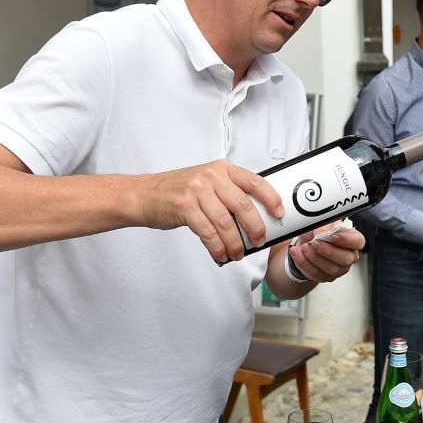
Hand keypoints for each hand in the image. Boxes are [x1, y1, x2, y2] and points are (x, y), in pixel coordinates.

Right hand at [138, 160, 283, 262]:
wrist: (143, 195)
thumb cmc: (178, 191)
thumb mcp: (206, 182)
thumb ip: (228, 193)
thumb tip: (253, 218)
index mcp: (221, 169)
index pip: (254, 181)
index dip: (270, 198)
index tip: (279, 213)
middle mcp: (211, 176)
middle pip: (243, 205)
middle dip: (255, 228)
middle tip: (258, 241)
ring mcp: (197, 191)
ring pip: (226, 223)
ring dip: (235, 243)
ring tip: (237, 253)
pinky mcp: (185, 207)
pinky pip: (208, 233)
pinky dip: (217, 247)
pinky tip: (220, 254)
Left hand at [287, 221, 365, 282]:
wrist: (304, 245)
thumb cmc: (317, 233)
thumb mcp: (321, 224)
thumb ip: (323, 226)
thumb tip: (321, 232)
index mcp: (352, 240)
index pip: (358, 241)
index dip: (348, 240)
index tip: (333, 236)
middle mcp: (348, 256)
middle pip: (346, 258)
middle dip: (329, 251)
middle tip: (315, 243)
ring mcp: (338, 269)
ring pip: (331, 269)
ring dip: (315, 257)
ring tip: (304, 247)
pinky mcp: (325, 277)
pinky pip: (316, 273)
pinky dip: (304, 262)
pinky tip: (297, 253)